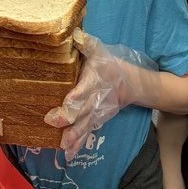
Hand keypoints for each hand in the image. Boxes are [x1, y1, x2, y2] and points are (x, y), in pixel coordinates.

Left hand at [43, 30, 159, 161]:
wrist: (135, 83)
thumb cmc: (112, 65)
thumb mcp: (100, 51)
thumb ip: (85, 44)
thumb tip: (73, 34)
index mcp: (95, 79)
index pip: (85, 88)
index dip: (76, 96)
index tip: (67, 103)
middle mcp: (97, 98)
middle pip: (83, 109)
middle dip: (69, 118)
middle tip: (53, 123)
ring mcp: (99, 111)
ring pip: (86, 124)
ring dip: (75, 135)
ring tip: (63, 146)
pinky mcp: (99, 119)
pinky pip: (88, 131)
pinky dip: (79, 143)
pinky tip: (69, 154)